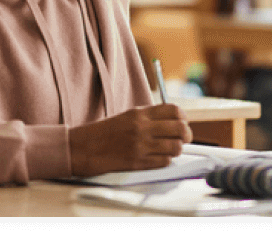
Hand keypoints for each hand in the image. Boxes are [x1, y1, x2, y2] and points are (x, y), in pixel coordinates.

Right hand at [67, 104, 189, 177]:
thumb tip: (174, 122)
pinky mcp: (138, 162)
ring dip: (176, 149)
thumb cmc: (105, 133)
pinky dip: (166, 160)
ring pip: (176, 147)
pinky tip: (159, 158)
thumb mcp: (128, 116)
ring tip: (170, 149)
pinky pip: (164, 161)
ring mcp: (141, 145)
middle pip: (180, 128)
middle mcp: (143, 127)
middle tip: (184, 139)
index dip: (183, 118)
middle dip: (186, 135)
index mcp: (140, 113)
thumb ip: (150, 118)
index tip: (182, 123)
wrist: (85, 148)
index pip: (174, 110)